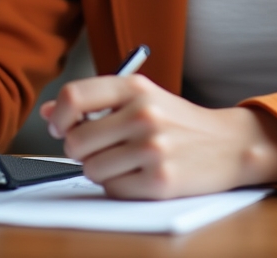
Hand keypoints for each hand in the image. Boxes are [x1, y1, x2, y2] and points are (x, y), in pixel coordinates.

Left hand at [39, 75, 276, 198]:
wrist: (228, 144)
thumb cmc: (177, 120)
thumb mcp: (140, 97)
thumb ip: (95, 102)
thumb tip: (48, 114)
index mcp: (135, 87)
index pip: (74, 97)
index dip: (59, 117)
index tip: (60, 126)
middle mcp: (143, 114)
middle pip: (76, 141)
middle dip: (81, 150)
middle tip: (101, 147)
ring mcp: (153, 148)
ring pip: (91, 169)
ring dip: (101, 169)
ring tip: (124, 160)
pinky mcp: (160, 181)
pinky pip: (113, 189)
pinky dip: (119, 186)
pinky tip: (139, 174)